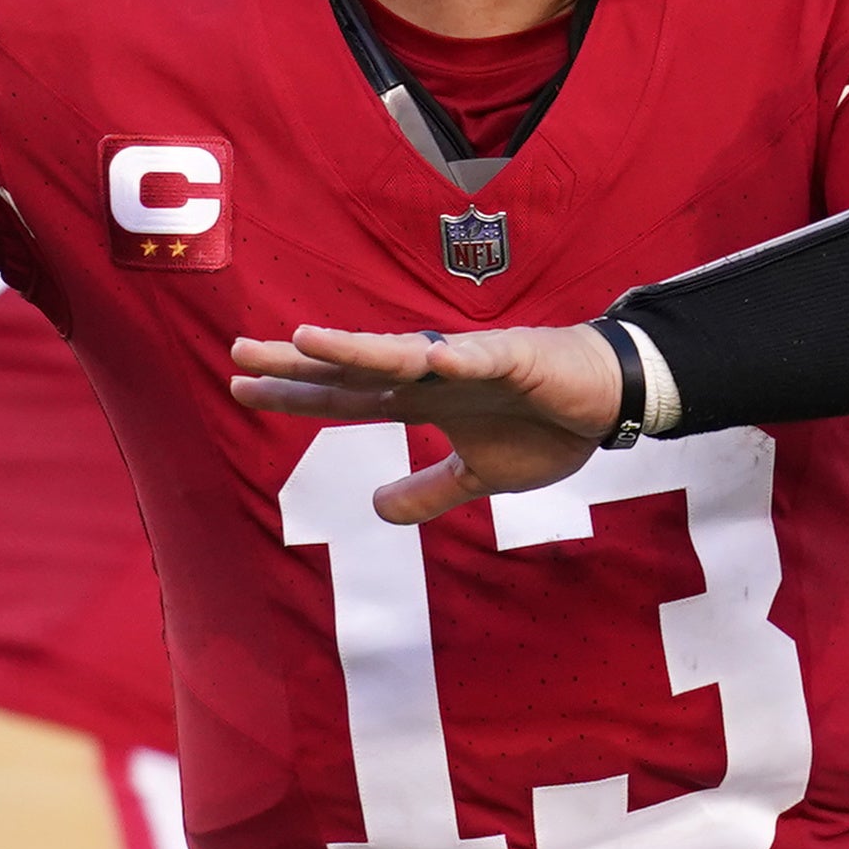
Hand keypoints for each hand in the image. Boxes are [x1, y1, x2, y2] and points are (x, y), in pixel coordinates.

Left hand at [228, 323, 626, 524]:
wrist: (608, 398)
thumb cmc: (545, 425)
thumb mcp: (477, 477)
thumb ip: (427, 491)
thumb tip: (375, 508)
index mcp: (421, 398)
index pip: (345, 396)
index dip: (296, 392)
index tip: (242, 384)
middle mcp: (432, 374)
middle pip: (354, 367)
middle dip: (299, 361)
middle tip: (239, 351)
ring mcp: (468, 362)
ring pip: (401, 354)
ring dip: (354, 349)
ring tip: (306, 340)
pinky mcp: (513, 358)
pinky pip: (481, 359)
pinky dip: (457, 359)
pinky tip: (431, 357)